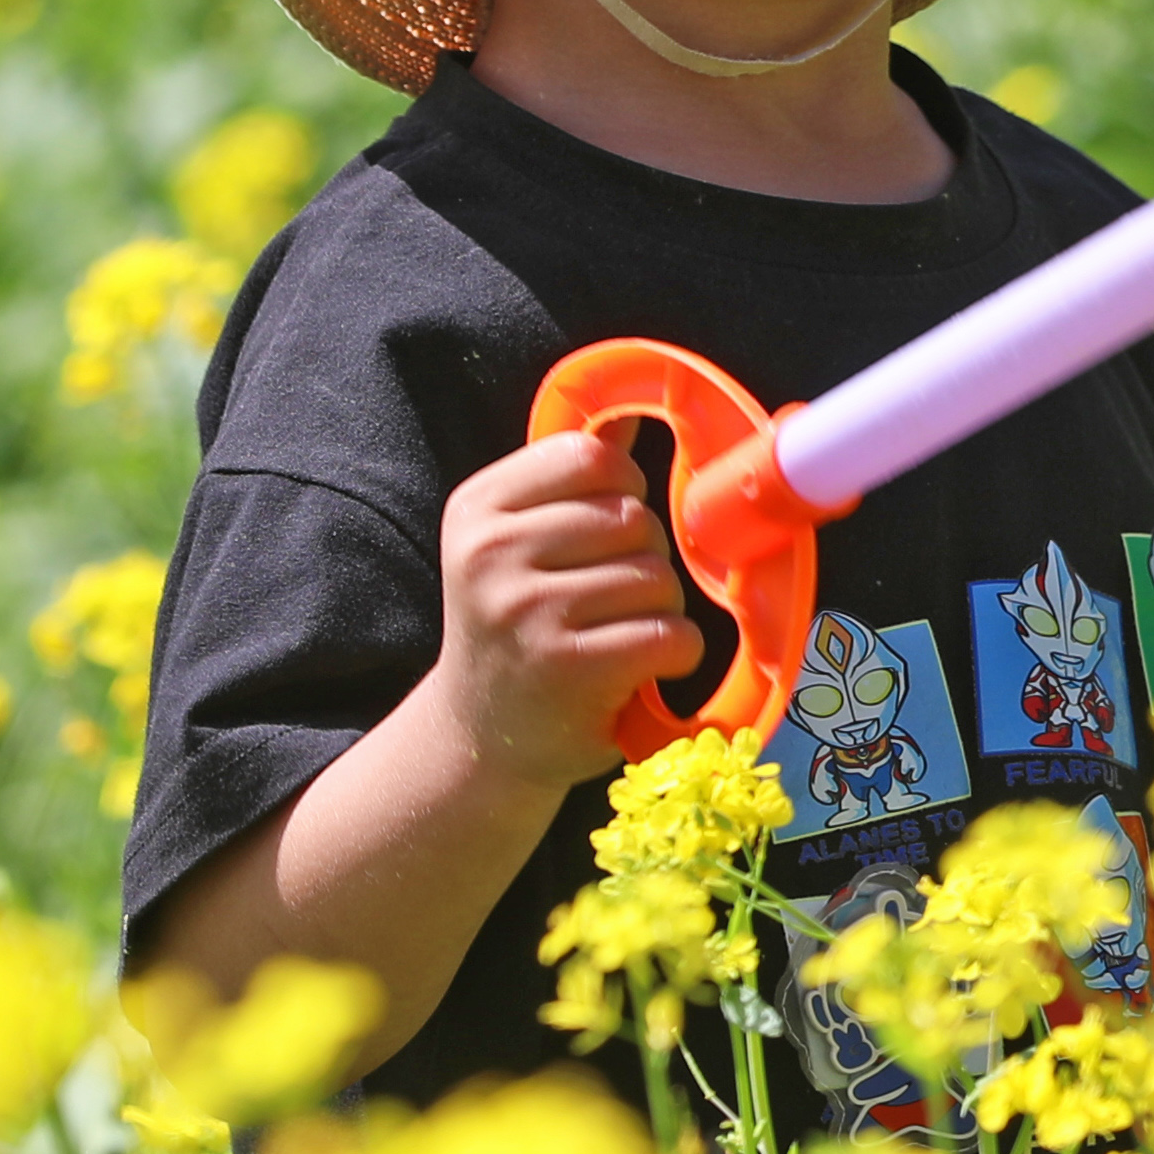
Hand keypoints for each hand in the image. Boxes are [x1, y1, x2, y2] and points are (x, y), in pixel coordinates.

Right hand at [427, 428, 703, 789]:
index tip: (610, 530)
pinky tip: (644, 668)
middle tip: (615, 599)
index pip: (590, 456)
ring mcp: (525, 611)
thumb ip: (568, 482)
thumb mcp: (515, 545)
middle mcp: (490, 553)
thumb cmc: (515, 628)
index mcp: (477, 508)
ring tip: (622, 634)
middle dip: (647, 556)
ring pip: (656, 576)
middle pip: (632, 517)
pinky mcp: (566, 668)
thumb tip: (628, 415)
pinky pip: (667, 634)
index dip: (623, 489)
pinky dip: (676, 653)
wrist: (478, 738)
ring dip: (662, 608)